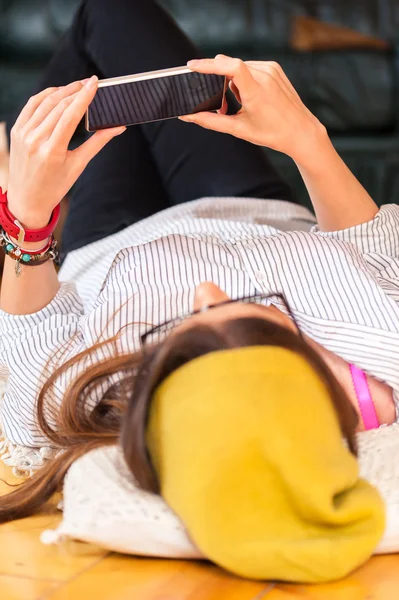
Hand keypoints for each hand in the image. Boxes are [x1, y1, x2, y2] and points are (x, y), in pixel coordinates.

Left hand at [7, 77, 125, 228]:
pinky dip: (45, 95)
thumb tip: (118, 127)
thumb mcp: (78, 166)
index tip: (95, 83)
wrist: (27, 199)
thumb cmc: (55, 186)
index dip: (84, 96)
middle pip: (59, 105)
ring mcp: (23, 134)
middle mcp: (35, 140)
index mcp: (52, 151)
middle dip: (75, 90)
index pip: (70, 115)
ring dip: (62, 90)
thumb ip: (98, 143)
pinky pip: (32, 105)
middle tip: (90, 82)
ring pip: (45, 102)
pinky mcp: (17, 130)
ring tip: (77, 85)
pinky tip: (58, 92)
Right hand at [180, 56, 325, 165]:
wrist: (300, 131)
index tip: (192, 66)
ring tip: (242, 104)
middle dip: (220, 82)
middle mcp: (265, 75)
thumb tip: (188, 116)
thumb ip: (211, 121)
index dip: (209, 64)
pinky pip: (251, 68)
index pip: (230, 67)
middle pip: (230, 68)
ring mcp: (271, 69)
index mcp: (256, 91)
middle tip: (224, 104)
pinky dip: (245, 79)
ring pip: (239, 68)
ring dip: (233, 82)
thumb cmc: (272, 133)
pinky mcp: (275, 68)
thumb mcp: (239, 129)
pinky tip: (252, 96)